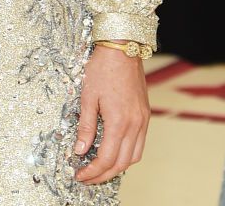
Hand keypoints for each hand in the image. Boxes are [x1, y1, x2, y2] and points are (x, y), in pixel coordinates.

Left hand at [74, 44, 149, 184]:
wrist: (122, 47)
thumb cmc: (102, 68)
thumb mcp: (87, 96)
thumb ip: (85, 126)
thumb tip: (79, 150)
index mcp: (119, 121)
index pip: (106, 158)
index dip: (92, 171)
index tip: (80, 175)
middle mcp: (135, 124)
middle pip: (121, 163)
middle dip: (103, 174)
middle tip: (88, 177)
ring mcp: (143, 120)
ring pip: (134, 156)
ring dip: (117, 167)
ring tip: (100, 169)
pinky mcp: (145, 114)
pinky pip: (140, 143)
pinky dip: (127, 154)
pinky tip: (115, 152)